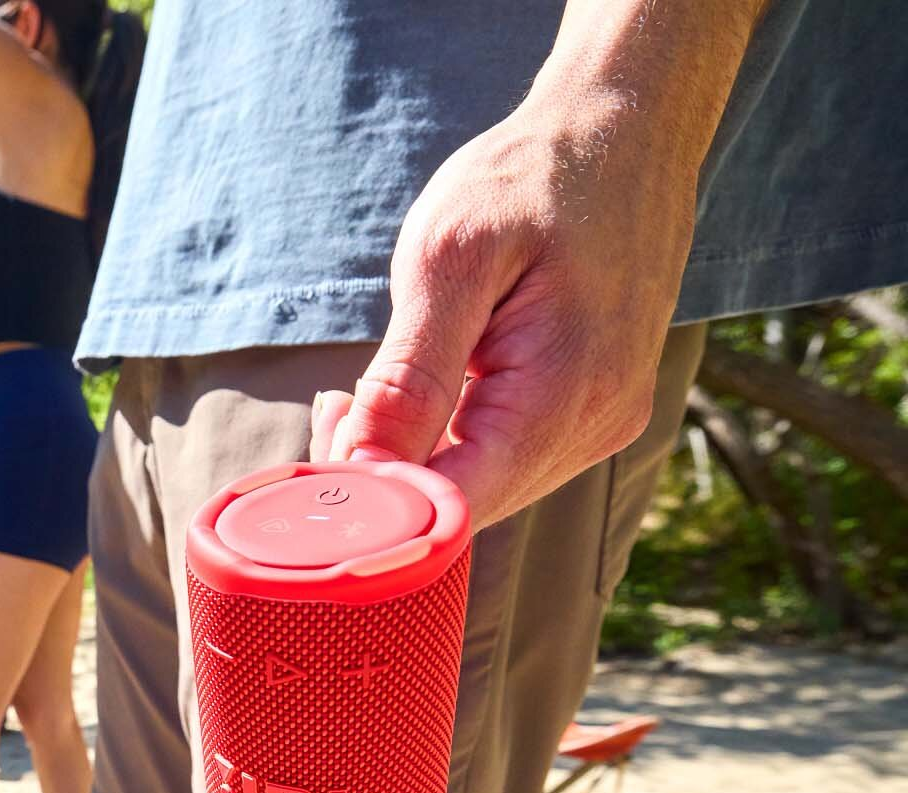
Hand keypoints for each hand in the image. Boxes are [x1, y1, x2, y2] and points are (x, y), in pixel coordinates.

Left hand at [320, 0, 766, 526]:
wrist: (623, 133)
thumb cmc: (527, 181)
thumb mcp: (448, 261)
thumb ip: (409, 377)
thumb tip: (361, 471)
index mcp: (562, 395)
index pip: (451, 508)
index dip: (372, 504)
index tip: (320, 453)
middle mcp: (592, 429)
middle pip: (461, 507)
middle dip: (380, 477)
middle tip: (333, 406)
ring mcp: (598, 426)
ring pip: (477, 488)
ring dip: (408, 459)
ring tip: (361, 395)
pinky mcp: (591, 416)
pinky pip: (502, 459)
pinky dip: (444, 441)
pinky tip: (410, 393)